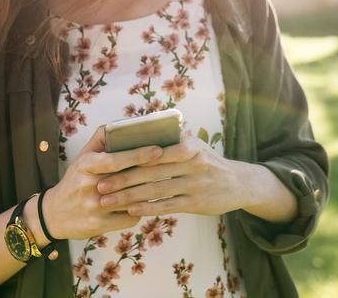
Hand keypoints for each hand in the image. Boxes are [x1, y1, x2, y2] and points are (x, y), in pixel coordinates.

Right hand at [40, 125, 162, 239]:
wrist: (53, 214)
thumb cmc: (75, 179)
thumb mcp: (83, 156)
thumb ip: (101, 139)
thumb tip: (125, 123)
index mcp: (85, 165)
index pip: (114, 159)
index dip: (138, 155)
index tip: (158, 149)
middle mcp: (88, 185)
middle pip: (126, 180)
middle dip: (151, 173)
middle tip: (173, 165)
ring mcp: (93, 207)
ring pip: (131, 200)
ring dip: (149, 192)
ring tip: (164, 183)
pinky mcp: (98, 225)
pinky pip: (129, 218)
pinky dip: (140, 211)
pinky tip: (146, 204)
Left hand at [93, 129, 246, 216]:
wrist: (237, 184)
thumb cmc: (208, 161)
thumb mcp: (196, 144)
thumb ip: (173, 137)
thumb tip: (143, 126)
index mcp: (189, 145)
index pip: (154, 151)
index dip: (129, 158)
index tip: (107, 162)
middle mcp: (192, 163)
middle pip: (150, 172)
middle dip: (122, 179)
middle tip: (100, 185)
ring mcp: (194, 184)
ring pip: (155, 190)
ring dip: (128, 196)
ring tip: (107, 201)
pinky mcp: (195, 203)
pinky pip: (166, 206)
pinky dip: (147, 208)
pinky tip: (130, 211)